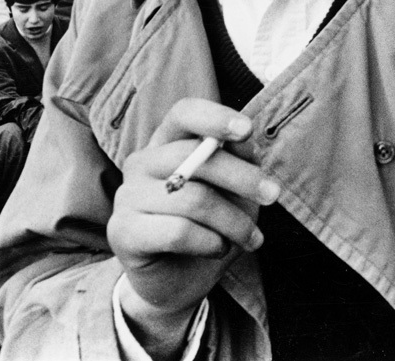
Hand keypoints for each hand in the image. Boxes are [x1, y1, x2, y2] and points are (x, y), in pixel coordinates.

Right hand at [109, 99, 279, 349]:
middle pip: (194, 157)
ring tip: (250, 238)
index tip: (247, 131)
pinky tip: (218, 248)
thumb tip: (242, 142)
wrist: (180, 281)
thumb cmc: (211, 226)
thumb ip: (237, 160)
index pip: (184, 113)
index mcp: (168, 142)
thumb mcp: (235, 190)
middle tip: (273, 196)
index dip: (215, 118)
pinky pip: (178, 231)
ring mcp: (126, 196)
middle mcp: (142, 162)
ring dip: (234, 222)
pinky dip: (210, 242)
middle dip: (243, 177)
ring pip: (193, 199)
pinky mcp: (121, 232)